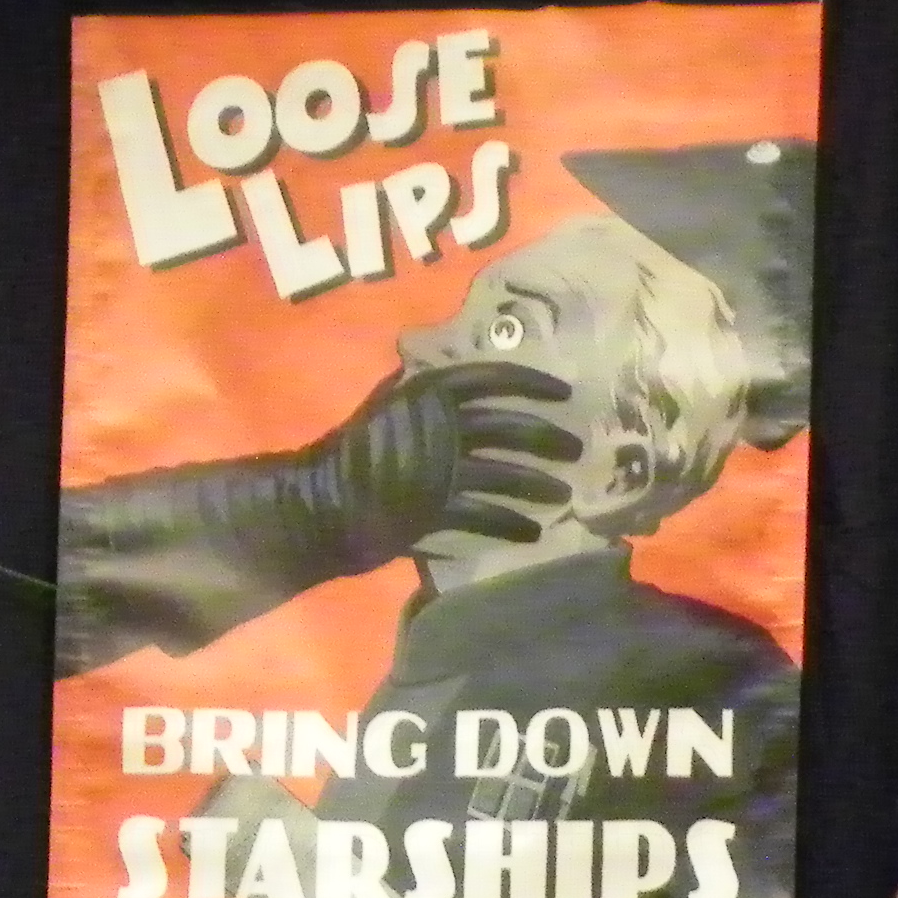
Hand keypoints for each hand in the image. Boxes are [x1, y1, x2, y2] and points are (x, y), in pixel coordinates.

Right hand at [317, 358, 584, 556]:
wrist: (321, 500)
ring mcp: (440, 469)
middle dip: (549, 438)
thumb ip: (417, 389)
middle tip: (577, 449)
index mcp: (429, 392)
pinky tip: (533, 532)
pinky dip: (512, 524)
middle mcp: (441, 426)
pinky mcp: (436, 508)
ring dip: (540, 485)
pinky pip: (486, 515)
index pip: (494, 378)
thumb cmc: (350, 451)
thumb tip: (440, 365)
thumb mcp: (385, 405)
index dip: (533, 383)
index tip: (564, 392)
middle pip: (511, 428)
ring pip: (506, 474)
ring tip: (564, 495)